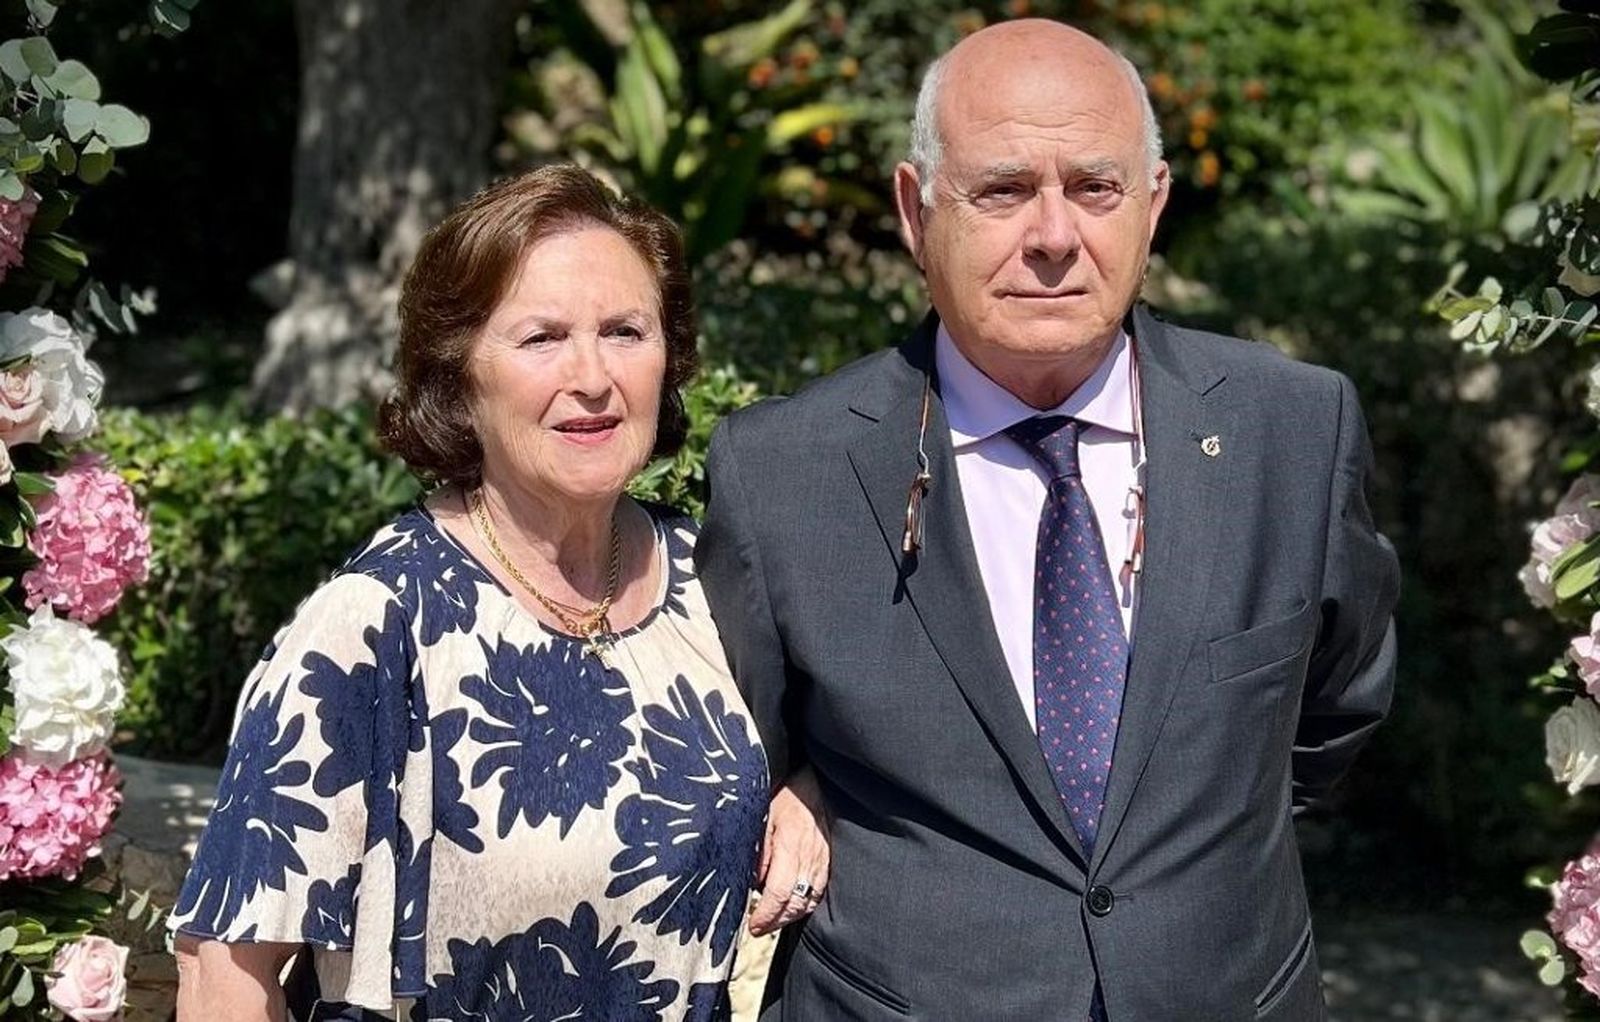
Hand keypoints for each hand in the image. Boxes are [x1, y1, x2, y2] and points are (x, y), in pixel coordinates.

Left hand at [749, 765, 830, 935]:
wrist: (816, 787)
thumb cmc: (788, 798)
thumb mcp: (763, 817)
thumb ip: (758, 850)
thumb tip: (753, 881)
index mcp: (791, 846)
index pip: (779, 892)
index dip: (766, 914)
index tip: (753, 925)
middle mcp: (810, 859)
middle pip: (796, 904)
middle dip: (776, 922)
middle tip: (758, 928)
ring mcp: (823, 863)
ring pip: (808, 902)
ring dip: (789, 916)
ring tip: (772, 920)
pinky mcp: (829, 864)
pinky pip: (818, 893)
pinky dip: (804, 905)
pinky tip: (792, 906)